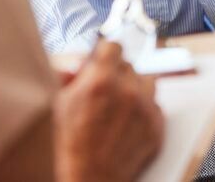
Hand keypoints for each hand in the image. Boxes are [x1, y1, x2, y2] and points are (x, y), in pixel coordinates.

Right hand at [54, 41, 163, 181]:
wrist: (88, 180)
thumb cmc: (67, 146)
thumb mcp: (58, 103)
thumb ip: (71, 74)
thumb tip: (81, 59)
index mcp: (101, 82)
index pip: (113, 46)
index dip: (105, 53)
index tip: (103, 59)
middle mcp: (127, 92)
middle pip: (129, 65)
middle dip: (116, 74)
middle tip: (105, 90)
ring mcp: (145, 109)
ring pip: (146, 81)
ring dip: (134, 88)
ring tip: (118, 105)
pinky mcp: (156, 126)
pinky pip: (155, 105)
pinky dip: (144, 110)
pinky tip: (127, 121)